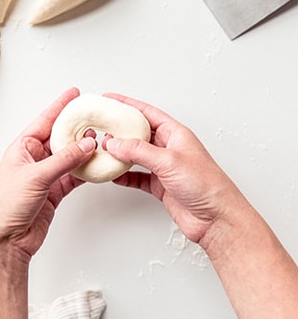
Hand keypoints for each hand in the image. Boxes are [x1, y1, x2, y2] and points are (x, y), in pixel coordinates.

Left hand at [0, 87, 95, 265]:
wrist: (5, 241)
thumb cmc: (6, 206)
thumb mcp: (36, 177)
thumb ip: (64, 160)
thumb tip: (86, 144)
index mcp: (22, 148)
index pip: (45, 121)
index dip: (60, 107)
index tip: (75, 94)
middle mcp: (33, 159)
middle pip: (59, 138)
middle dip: (77, 129)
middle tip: (95, 118)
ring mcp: (45, 176)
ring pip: (69, 158)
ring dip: (84, 151)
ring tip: (101, 141)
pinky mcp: (53, 192)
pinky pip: (73, 177)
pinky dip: (85, 172)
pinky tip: (96, 165)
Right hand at [104, 93, 243, 249]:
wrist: (217, 219)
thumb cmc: (207, 185)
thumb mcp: (169, 161)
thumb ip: (139, 150)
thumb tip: (115, 142)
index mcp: (175, 134)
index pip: (146, 112)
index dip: (127, 104)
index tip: (108, 98)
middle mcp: (169, 148)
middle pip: (139, 133)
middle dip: (119, 129)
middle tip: (100, 126)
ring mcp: (165, 168)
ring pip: (136, 155)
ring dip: (120, 153)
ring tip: (103, 150)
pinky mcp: (162, 186)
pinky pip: (138, 176)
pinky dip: (125, 175)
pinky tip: (114, 175)